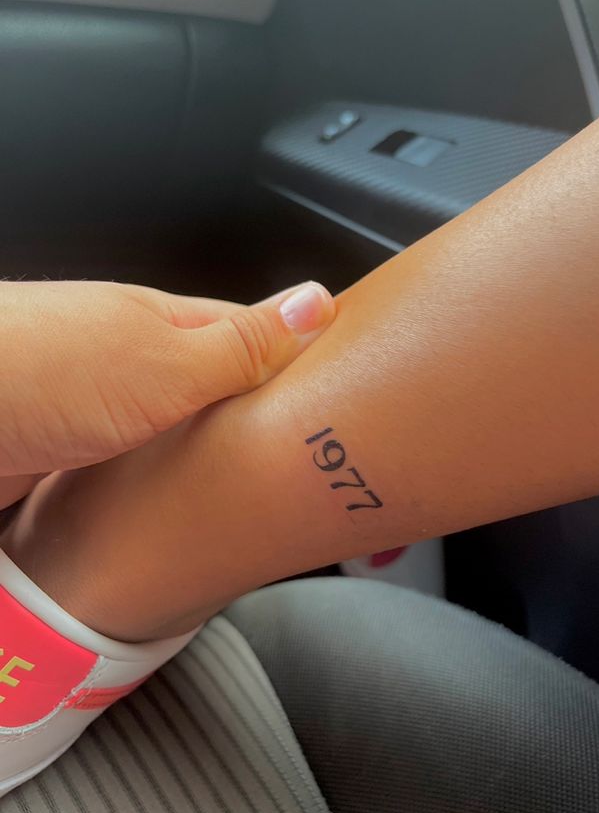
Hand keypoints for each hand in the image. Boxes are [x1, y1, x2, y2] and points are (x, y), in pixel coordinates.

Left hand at [0, 279, 334, 505]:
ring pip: (185, 441)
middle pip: (226, 395)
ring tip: (266, 497)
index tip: (349, 403)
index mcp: (172, 328)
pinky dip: (167, 492)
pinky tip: (186, 513)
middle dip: (266, 428)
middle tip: (315, 470)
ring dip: (217, 464)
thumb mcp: (163, 360)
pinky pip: (141, 476)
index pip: (263, 338)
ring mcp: (110, 413)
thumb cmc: (36, 369)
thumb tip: (316, 299)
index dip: (309, 364)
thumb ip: (242, 343)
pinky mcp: (78, 460)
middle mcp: (144, 366)